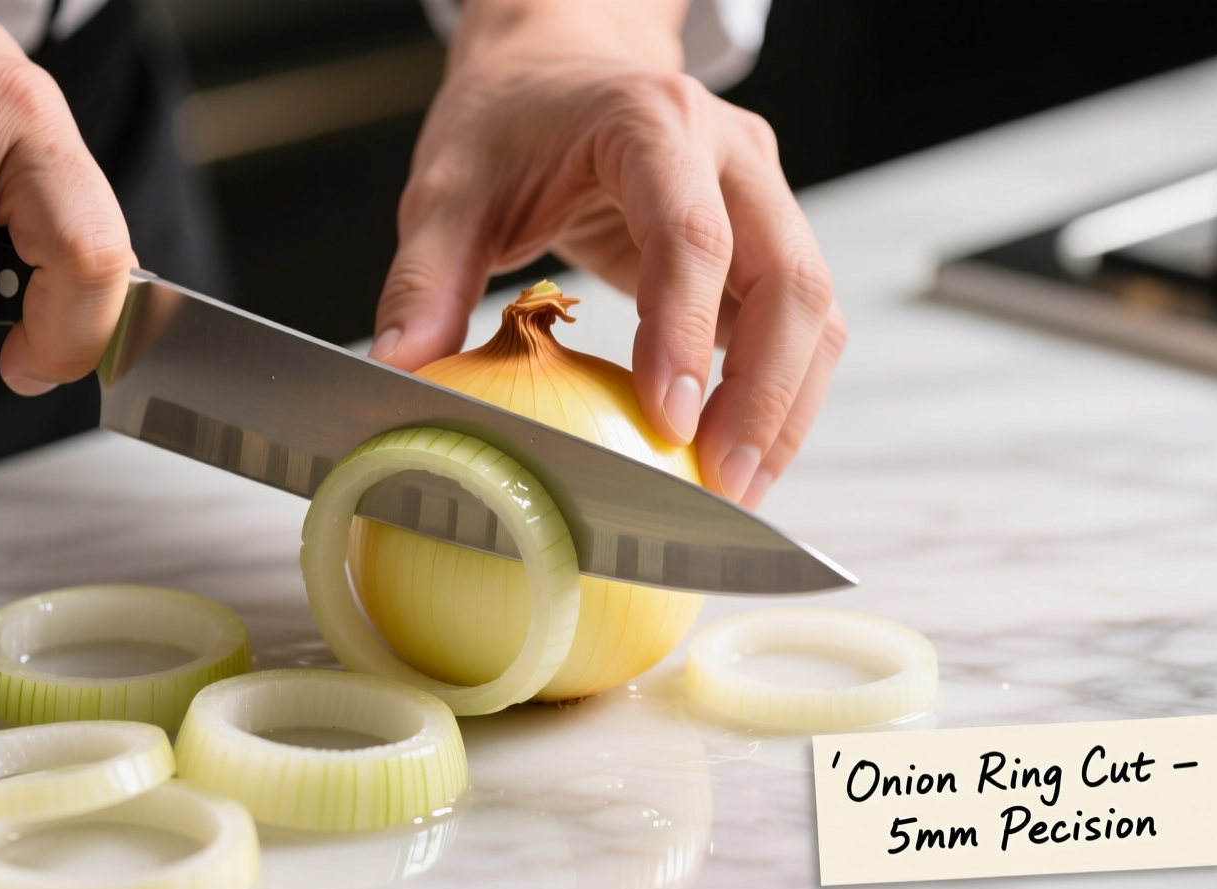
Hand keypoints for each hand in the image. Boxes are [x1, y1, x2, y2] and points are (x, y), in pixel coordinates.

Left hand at [370, 0, 845, 508]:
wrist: (558, 70)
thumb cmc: (509, 122)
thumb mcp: (450, 185)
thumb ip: (425, 275)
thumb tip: (401, 371)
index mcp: (654, 123)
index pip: (693, 234)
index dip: (688, 331)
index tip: (670, 420)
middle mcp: (732, 154)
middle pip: (791, 280)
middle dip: (766, 394)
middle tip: (721, 484)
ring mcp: (763, 196)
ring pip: (814, 312)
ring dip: (786, 407)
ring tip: (735, 489)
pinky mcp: (766, 242)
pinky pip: (798, 326)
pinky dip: (780, 396)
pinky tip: (736, 454)